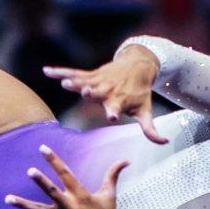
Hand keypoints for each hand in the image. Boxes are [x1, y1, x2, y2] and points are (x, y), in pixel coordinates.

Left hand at [5, 145, 129, 208]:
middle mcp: (69, 205)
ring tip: (8, 198)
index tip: (42, 148)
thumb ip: (113, 175)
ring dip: (23, 204)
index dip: (54, 160)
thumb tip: (126, 160)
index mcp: (81, 194)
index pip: (66, 173)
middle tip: (30, 171)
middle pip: (52, 191)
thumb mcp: (110, 196)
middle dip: (41, 181)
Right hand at [43, 49, 167, 143]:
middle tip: (86, 92)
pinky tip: (46, 71)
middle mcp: (107, 91)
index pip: (116, 108)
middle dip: (92, 93)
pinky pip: (73, 72)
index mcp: (119, 102)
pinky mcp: (90, 74)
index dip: (114, 112)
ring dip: (74, 82)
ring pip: (83, 81)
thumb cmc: (140, 92)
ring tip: (64, 83)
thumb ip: (150, 129)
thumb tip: (164, 143)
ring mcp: (97, 81)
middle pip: (97, 93)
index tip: (112, 116)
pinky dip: (60, 72)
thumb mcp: (146, 111)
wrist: (138, 65)